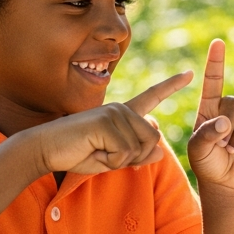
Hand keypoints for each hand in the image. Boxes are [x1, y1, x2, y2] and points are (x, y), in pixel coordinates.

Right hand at [31, 72, 192, 174]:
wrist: (44, 149)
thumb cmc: (76, 153)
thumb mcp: (112, 159)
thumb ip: (136, 156)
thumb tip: (160, 153)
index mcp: (124, 113)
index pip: (151, 97)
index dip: (171, 86)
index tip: (189, 73)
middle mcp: (122, 108)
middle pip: (153, 140)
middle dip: (133, 158)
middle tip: (106, 154)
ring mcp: (114, 113)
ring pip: (140, 148)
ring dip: (119, 160)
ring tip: (96, 150)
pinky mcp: (106, 122)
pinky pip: (124, 153)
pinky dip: (109, 161)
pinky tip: (92, 150)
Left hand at [188, 39, 233, 192]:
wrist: (226, 181)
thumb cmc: (207, 162)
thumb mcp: (197, 150)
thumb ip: (206, 134)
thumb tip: (225, 121)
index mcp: (209, 108)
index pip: (213, 81)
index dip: (216, 62)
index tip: (218, 43)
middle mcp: (228, 109)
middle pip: (233, 102)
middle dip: (228, 126)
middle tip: (222, 145)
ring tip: (233, 150)